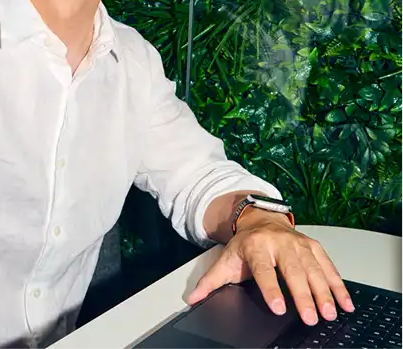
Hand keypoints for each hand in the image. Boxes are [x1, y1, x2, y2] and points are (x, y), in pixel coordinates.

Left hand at [187, 210, 353, 324]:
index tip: (278, 308)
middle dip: (303, 295)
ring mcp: (299, 244)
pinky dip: (338, 285)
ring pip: (314, 269)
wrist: (260, 219)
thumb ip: (210, 281)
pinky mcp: (313, 246)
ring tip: (329, 313)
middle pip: (293, 271)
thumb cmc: (245, 245)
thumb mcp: (225, 260)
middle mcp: (279, 243)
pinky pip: (328, 266)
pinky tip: (345, 302)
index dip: (271, 289)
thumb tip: (192, 298)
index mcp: (255, 246)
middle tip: (311, 317)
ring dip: (324, 292)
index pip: (264, 270)